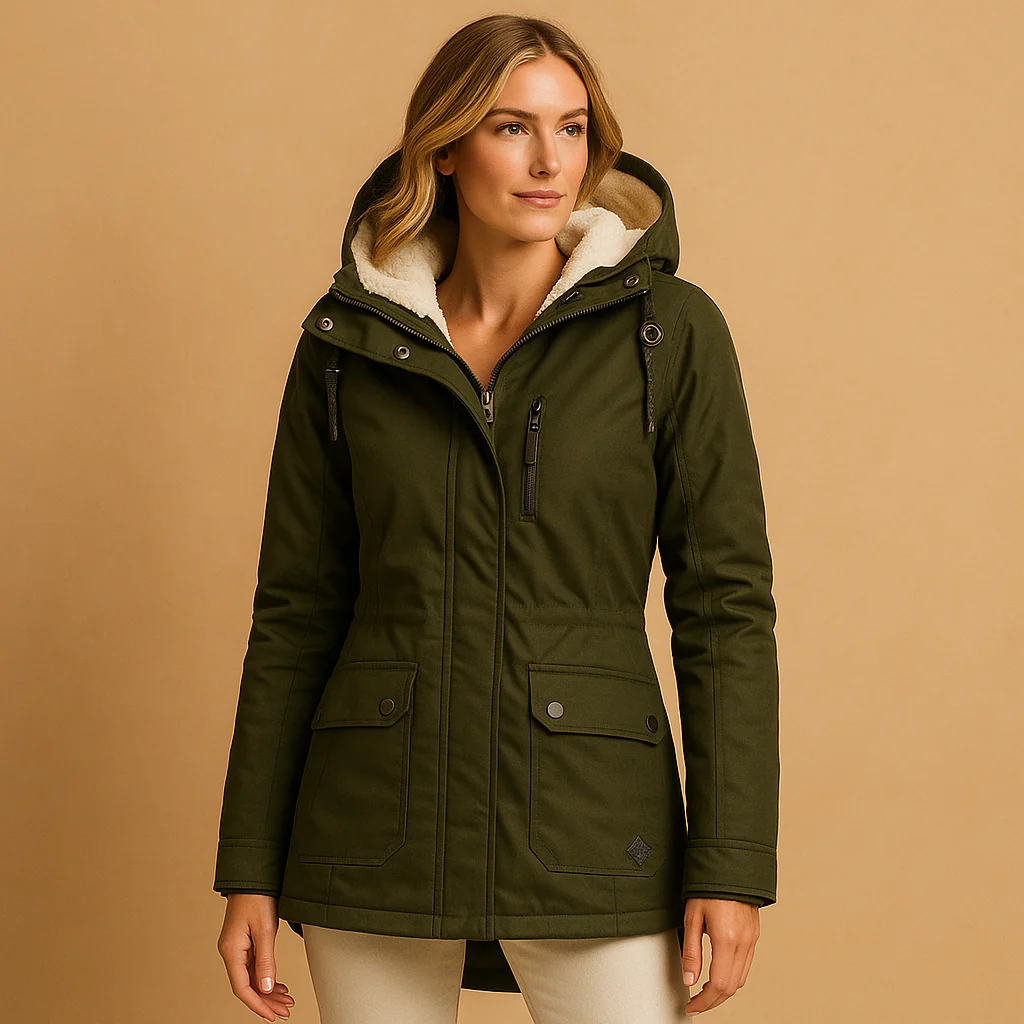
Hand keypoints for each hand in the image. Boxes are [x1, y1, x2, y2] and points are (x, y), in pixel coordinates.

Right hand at [217, 894, 295, 1021]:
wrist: (253, 876)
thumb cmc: (258, 898)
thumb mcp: (265, 930)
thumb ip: (266, 960)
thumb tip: (266, 989)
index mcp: (231, 951)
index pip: (242, 988)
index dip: (258, 1005)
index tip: (273, 1016)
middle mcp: (231, 952)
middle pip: (247, 985)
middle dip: (267, 1001)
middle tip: (286, 1011)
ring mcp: (237, 947)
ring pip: (252, 977)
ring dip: (268, 990)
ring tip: (286, 1000)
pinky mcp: (244, 942)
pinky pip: (254, 966)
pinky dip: (266, 977)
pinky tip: (277, 985)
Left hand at [680, 897, 759, 1014]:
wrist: (731, 865)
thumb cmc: (708, 886)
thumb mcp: (692, 917)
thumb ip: (691, 951)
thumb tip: (689, 980)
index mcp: (726, 939)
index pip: (718, 985)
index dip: (704, 1001)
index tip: (691, 1006)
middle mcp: (743, 942)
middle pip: (731, 987)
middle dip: (713, 1001)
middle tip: (696, 1003)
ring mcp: (752, 939)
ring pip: (741, 979)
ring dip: (723, 990)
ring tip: (704, 991)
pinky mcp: (754, 934)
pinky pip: (746, 965)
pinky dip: (732, 976)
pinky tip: (719, 974)